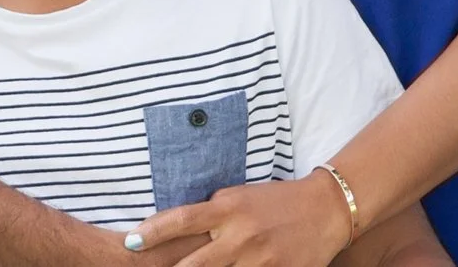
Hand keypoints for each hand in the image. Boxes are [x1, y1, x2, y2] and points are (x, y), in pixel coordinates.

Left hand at [127, 174, 350, 266]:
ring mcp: (260, 259)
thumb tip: (178, 227)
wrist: (327, 208)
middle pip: (195, 264)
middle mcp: (241, 234)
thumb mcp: (241, 197)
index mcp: (229, 208)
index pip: (182, 219)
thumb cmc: (278, 201)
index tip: (130, 242)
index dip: (153, 232)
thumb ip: (212, 212)